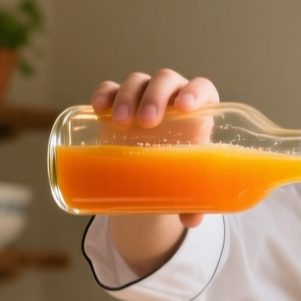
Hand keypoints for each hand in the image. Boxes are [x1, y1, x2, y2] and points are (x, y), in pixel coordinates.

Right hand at [91, 70, 219, 264]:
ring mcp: (144, 96)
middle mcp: (172, 97)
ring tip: (121, 123)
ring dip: (128, 97)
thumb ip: (194, 200)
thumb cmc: (179, 170)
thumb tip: (191, 219)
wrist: (152, 170)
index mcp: (199, 112)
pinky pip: (110, 89)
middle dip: (155, 96)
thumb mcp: (188, 183)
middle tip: (147, 122)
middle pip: (166, 81)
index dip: (196, 92)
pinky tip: (98, 107)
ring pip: (137, 82)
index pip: (202, 89)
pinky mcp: (118, 103)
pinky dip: (104, 94)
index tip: (185, 107)